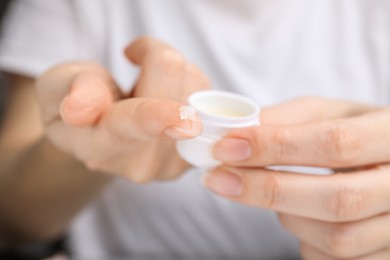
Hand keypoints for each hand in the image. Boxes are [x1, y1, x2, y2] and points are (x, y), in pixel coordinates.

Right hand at [37, 37, 209, 182]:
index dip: (158, 118)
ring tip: (149, 85)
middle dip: (154, 56)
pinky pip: (209, 102)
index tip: (187, 122)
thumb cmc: (76, 102)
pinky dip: (189, 87)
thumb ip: (74, 92)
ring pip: (195, 86)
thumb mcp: (58, 87)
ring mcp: (170, 164)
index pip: (131, 126)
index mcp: (99, 146)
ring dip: (175, 72)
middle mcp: (139, 162)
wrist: (98, 133)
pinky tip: (168, 98)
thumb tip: (77, 111)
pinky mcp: (193, 156)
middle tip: (134, 59)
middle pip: (172, 85)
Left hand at [202, 97, 389, 258]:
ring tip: (273, 193)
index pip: (337, 143)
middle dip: (267, 189)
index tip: (226, 147)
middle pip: (337, 199)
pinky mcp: (387, 256)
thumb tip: (235, 132)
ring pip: (336, 238)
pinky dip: (305, 239)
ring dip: (287, 216)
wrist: (388, 166)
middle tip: (218, 178)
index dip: (276, 147)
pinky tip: (301, 217)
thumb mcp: (331, 114)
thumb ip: (288, 120)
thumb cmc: (356, 134)